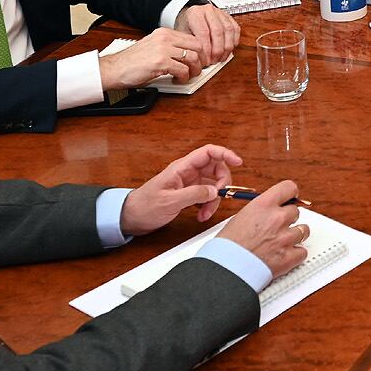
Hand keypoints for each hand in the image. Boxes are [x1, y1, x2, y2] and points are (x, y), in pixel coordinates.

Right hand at [97, 27, 206, 90]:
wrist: (114, 69)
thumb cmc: (130, 62)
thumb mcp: (153, 47)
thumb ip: (169, 48)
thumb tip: (187, 56)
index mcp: (164, 33)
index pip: (192, 38)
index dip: (200, 51)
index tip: (200, 60)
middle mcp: (165, 38)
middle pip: (197, 46)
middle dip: (201, 60)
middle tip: (198, 70)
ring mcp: (163, 49)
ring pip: (193, 58)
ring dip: (194, 71)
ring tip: (188, 76)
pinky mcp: (161, 62)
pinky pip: (183, 70)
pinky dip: (184, 77)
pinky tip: (178, 80)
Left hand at [119, 143, 241, 234]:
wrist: (131, 217)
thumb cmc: (144, 206)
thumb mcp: (169, 201)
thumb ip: (193, 194)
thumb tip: (214, 191)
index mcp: (182, 168)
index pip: (208, 152)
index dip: (225, 154)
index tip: (238, 162)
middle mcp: (188, 172)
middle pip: (215, 169)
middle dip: (222, 184)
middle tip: (220, 197)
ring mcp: (189, 183)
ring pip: (213, 185)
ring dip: (214, 200)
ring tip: (206, 214)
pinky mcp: (188, 194)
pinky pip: (206, 195)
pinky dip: (208, 206)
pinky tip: (201, 215)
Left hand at [176, 1, 239, 63]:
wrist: (192, 17)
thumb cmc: (187, 26)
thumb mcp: (183, 35)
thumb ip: (192, 46)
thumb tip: (199, 60)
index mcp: (195, 13)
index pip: (204, 32)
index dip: (206, 49)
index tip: (206, 60)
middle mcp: (208, 10)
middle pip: (217, 31)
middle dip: (217, 50)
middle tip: (213, 61)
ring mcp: (220, 13)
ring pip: (228, 30)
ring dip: (226, 47)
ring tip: (221, 58)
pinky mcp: (229, 17)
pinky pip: (236, 29)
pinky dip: (234, 41)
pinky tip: (228, 50)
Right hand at [216, 179, 309, 278]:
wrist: (226, 268)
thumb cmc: (227, 246)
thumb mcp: (240, 217)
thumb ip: (259, 212)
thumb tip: (269, 211)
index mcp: (264, 205)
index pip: (289, 188)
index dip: (290, 194)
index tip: (290, 199)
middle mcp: (277, 218)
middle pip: (296, 211)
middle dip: (288, 219)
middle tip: (278, 227)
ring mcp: (285, 237)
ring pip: (303, 231)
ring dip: (294, 236)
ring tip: (282, 242)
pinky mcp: (289, 257)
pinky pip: (302, 252)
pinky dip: (295, 255)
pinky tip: (285, 255)